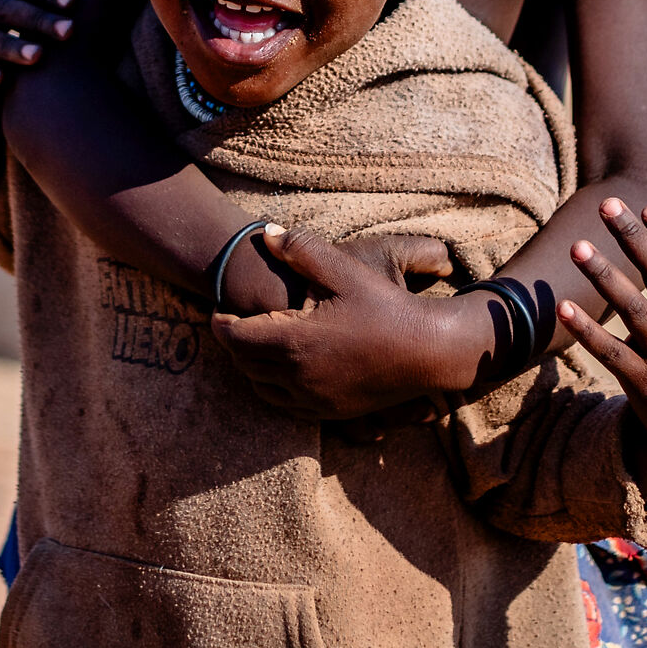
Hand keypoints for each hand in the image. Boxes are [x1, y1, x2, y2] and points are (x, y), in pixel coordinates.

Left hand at [212, 227, 467, 419]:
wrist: (430, 352)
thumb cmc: (387, 307)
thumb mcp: (345, 271)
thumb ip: (302, 250)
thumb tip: (266, 235)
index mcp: (296, 342)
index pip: (238, 338)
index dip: (221, 324)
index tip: (216, 311)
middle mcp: (299, 377)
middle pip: (245, 364)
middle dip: (233, 344)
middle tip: (229, 325)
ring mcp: (315, 400)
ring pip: (263, 389)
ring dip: (251, 368)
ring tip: (251, 346)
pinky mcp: (331, 412)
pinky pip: (287, 406)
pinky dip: (273, 388)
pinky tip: (280, 371)